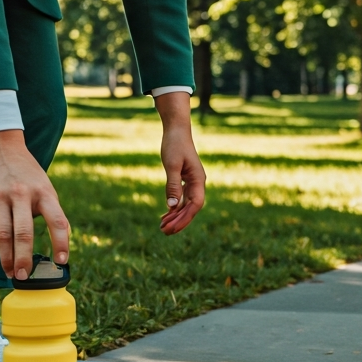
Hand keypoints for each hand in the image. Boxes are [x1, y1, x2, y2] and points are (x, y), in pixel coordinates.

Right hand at [0, 129, 68, 280]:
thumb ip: (51, 213)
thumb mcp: (46, 188)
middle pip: (24, 233)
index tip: (62, 260)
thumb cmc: (28, 175)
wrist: (1, 147)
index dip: (62, 241)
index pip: (57, 220)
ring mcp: (0, 196)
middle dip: (24, 258)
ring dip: (5, 257)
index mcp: (44, 193)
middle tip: (25, 276)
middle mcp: (22, 194)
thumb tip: (59, 245)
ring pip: (3, 234)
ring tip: (10, 272)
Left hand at [154, 92, 205, 234]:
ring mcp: (192, 182)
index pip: (194, 205)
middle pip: (191, 208)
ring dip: (176, 217)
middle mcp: (197, 183)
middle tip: (164, 232)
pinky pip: (182, 198)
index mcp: (198, 180)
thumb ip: (173, 185)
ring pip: (186, 205)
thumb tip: (172, 206)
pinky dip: (174, 207)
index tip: (171, 228)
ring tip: (163, 227)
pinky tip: (166, 214)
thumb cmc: (175, 145)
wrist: (176, 130)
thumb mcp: (172, 165)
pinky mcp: (185, 179)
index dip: (184, 218)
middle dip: (179, 221)